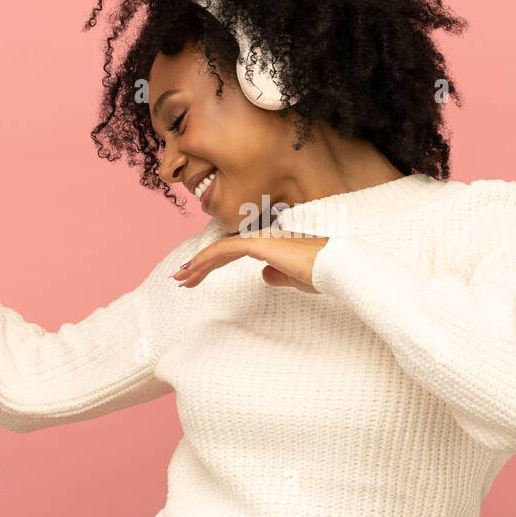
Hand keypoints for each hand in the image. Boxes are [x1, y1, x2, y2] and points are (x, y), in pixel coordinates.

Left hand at [171, 230, 329, 292]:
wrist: (334, 266)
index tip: (198, 275)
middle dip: (201, 264)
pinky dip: (207, 259)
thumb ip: (279, 275)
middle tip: (182, 277)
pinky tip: (193, 269)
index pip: (236, 252)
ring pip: (219, 249)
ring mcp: (260, 239)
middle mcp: (263, 238)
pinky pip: (225, 250)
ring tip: (180, 278)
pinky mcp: (259, 244)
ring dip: (198, 264)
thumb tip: (264, 276)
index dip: (215, 263)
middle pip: (224, 250)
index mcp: (271, 244)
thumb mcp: (295, 278)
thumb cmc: (321, 272)